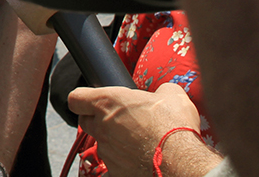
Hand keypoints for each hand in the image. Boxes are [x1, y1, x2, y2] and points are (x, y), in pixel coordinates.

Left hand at [67, 83, 220, 176]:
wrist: (183, 162)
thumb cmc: (174, 125)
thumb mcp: (171, 94)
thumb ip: (158, 90)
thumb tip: (163, 93)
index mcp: (107, 102)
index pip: (75, 98)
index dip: (83, 99)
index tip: (93, 100)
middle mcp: (101, 126)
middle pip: (85, 122)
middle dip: (97, 120)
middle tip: (119, 120)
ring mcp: (107, 151)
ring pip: (101, 144)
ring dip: (113, 141)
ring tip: (137, 141)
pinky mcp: (115, 171)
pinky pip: (113, 164)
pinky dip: (122, 161)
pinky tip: (139, 158)